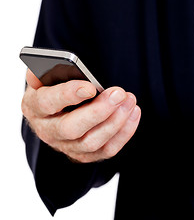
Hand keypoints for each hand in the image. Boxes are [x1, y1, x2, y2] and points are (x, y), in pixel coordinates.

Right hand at [21, 69, 140, 162]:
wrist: (59, 109)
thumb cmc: (56, 87)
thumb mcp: (48, 74)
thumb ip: (50, 68)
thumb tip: (65, 65)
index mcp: (34, 106)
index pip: (47, 103)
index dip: (69, 95)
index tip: (90, 86)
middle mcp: (47, 131)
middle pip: (71, 128)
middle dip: (99, 111)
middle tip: (119, 93)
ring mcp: (66, 146)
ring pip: (91, 142)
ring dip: (115, 121)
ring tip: (129, 100)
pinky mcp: (85, 155)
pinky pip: (107, 149)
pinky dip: (124, 132)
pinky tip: (133, 113)